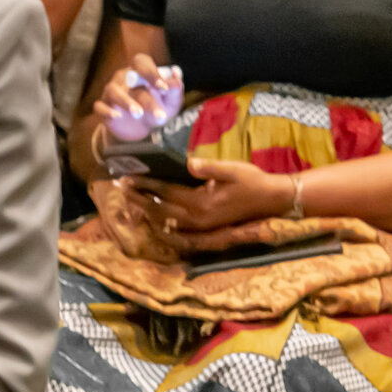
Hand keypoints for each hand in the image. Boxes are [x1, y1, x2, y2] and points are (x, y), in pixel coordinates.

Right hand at [94, 54, 183, 140]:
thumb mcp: (170, 101)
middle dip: (145, 97)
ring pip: (113, 91)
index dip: (151, 73)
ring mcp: (111, 92)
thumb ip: (175, 88)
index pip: (141, 62)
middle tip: (159, 114)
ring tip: (138, 114)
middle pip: (129, 78)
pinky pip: (100, 106)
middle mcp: (123, 78)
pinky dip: (108, 111)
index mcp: (140, 71)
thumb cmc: (157, 106)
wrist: (139, 127)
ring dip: (125, 101)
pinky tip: (117, 116)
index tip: (164, 89)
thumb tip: (177, 72)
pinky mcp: (103, 107)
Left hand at [126, 158, 294, 233]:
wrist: (271, 200)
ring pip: (166, 221)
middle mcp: (198, 218)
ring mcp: (202, 226)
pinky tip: (153, 213)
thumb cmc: (252, 180)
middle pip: (161, 209)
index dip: (146, 185)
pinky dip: (161, 220)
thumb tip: (187, 163)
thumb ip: (209, 167)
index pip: (166, 193)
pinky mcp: (206, 228)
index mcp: (203, 202)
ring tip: (131, 198)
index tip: (128, 178)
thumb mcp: (232, 169)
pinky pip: (176, 227)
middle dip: (139, 198)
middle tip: (120, 187)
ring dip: (147, 209)